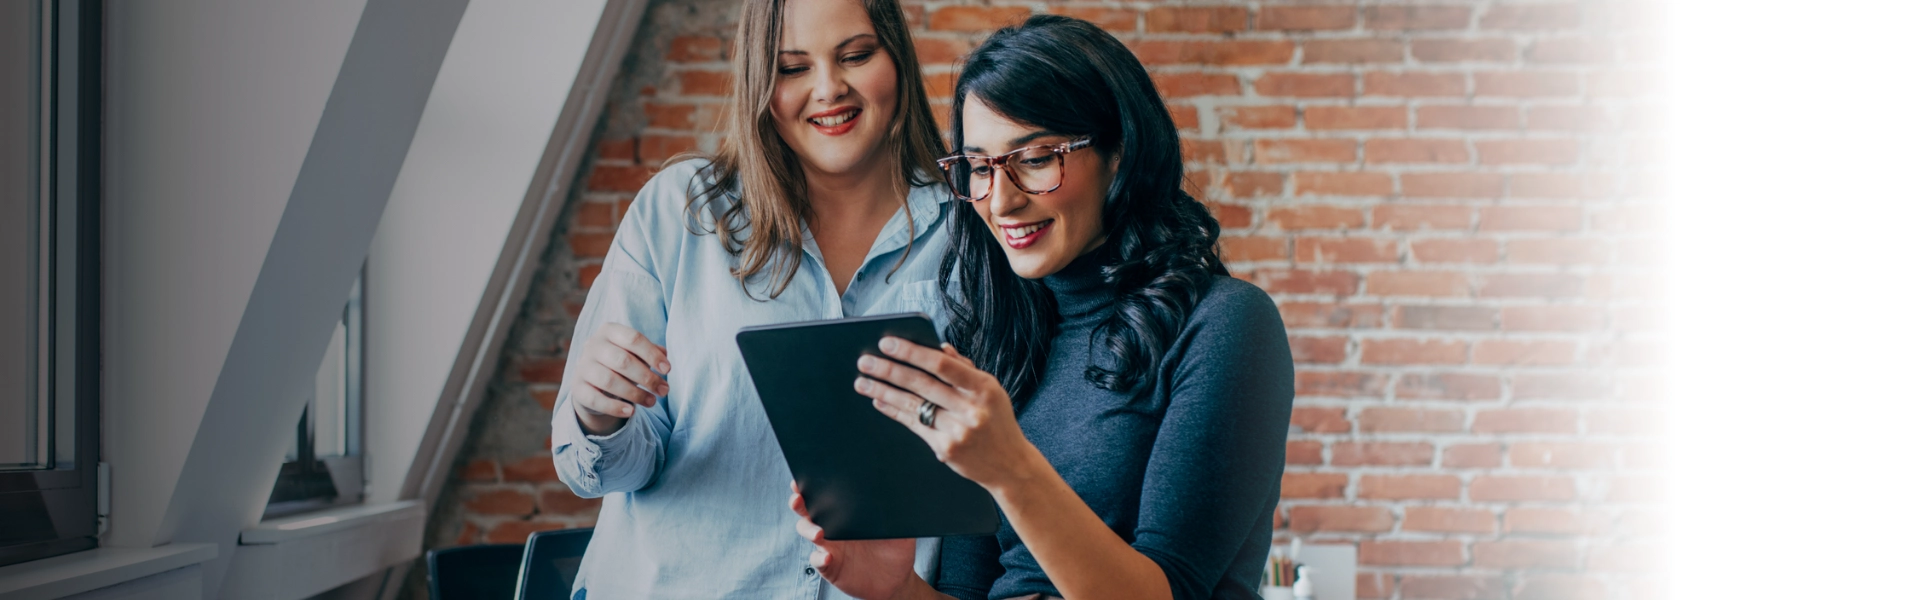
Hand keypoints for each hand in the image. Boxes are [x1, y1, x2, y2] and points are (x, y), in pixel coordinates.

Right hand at [569, 322, 670, 435]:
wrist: (593, 382)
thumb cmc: (621, 363)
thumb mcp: (635, 353)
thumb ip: (651, 352)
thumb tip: (664, 356)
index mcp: (609, 331)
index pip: (633, 338)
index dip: (652, 354)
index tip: (667, 370)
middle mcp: (592, 345)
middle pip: (623, 361)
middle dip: (647, 377)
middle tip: (664, 390)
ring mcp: (582, 367)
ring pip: (610, 380)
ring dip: (635, 394)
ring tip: (652, 402)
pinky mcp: (577, 389)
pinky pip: (596, 399)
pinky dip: (615, 407)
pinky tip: (632, 411)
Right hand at [789, 482, 917, 599]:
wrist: (896, 579)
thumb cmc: (896, 548)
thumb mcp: (900, 527)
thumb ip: (897, 510)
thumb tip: (898, 488)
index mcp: (846, 511)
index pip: (825, 494)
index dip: (810, 485)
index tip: (804, 476)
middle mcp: (832, 526)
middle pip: (807, 511)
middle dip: (799, 502)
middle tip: (798, 498)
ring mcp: (829, 546)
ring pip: (807, 532)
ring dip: (808, 530)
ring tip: (819, 533)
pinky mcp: (829, 566)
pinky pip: (817, 560)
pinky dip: (819, 558)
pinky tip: (828, 557)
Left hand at [854, 338, 1043, 490]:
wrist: (1010, 465)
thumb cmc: (998, 422)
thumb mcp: (991, 391)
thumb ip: (965, 369)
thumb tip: (938, 347)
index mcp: (984, 388)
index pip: (942, 365)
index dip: (912, 352)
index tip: (888, 343)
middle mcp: (970, 410)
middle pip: (922, 384)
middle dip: (889, 370)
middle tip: (865, 361)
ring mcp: (957, 431)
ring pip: (913, 405)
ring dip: (883, 392)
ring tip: (862, 382)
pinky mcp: (945, 449)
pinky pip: (914, 425)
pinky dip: (895, 411)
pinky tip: (879, 401)